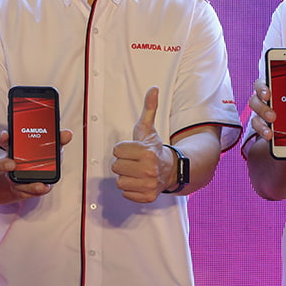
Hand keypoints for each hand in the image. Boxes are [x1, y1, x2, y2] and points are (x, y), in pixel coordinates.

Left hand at [111, 87, 170, 202]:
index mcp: (147, 152)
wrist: (170, 169)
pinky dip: (131, 189)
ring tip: (136, 172)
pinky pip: (125, 194)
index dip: (123, 149)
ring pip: (119, 181)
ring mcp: (149, 185)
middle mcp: (149, 170)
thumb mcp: (149, 129)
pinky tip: (139, 182)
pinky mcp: (147, 197)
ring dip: (126, 177)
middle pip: (116, 167)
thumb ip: (149, 108)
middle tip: (135, 161)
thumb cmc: (153, 148)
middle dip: (123, 163)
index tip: (133, 150)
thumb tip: (153, 88)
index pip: (117, 150)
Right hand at [249, 78, 285, 142]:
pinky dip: (263, 132)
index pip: (263, 83)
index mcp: (274, 88)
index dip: (262, 87)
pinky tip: (270, 136)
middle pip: (255, 99)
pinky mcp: (262, 127)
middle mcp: (265, 100)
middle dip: (262, 107)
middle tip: (272, 116)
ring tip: (272, 129)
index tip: (268, 94)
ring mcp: (262, 114)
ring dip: (262, 122)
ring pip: (255, 115)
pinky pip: (258, 128)